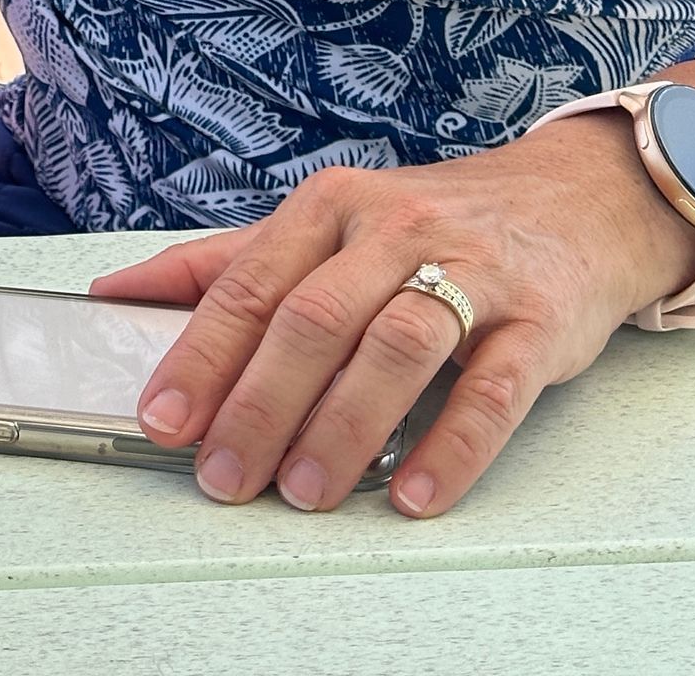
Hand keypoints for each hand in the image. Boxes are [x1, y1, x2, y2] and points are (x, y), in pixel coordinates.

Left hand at [97, 114, 694, 517]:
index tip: (164, 418)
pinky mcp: (537, 321)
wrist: (577, 200)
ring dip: (342, 427)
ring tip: (303, 493)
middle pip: (314, 318)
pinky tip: (412, 494)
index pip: (251, 284)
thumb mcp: (327, 223)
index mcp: (331, 207)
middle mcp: (395, 230)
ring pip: (394, 348)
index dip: (202, 355)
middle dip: (259, 404)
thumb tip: (117, 293)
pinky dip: (450, 446)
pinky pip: (491, 389)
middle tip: (223, 475)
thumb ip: (228, 262)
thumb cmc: (433, 222)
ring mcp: (470, 272)